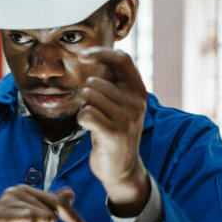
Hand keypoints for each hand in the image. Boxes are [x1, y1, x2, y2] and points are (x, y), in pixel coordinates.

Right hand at [0, 186, 87, 221]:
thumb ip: (50, 211)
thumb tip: (70, 193)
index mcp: (25, 192)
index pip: (59, 201)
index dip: (73, 217)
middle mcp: (17, 191)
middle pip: (54, 210)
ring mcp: (9, 200)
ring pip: (45, 217)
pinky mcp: (2, 214)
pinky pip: (31, 220)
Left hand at [76, 47, 150, 215]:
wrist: (122, 169)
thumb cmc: (113, 132)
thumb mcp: (119, 104)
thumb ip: (112, 82)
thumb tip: (96, 55)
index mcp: (138, 90)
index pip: (122, 59)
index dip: (101, 53)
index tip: (82, 55)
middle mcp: (136, 101)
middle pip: (96, 82)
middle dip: (86, 95)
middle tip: (94, 111)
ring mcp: (127, 117)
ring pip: (89, 97)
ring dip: (85, 108)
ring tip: (96, 121)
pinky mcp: (115, 133)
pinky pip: (86, 114)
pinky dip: (82, 120)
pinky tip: (90, 129)